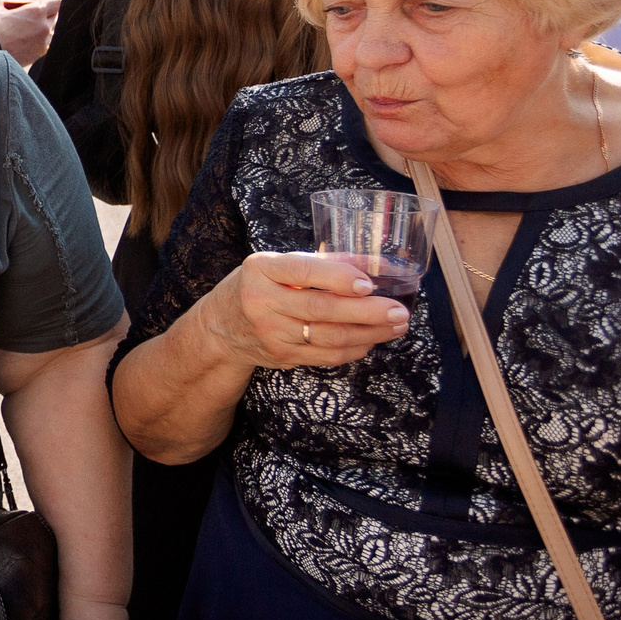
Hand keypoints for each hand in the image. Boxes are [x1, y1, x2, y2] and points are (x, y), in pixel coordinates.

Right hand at [0, 0, 59, 64]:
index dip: (56, 0)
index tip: (54, 0)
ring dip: (46, 27)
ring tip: (33, 28)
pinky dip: (41, 40)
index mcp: (36, 12)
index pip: (57, 2)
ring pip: (52, 31)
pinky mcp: (39, 54)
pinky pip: (46, 44)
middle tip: (40, 13)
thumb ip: (4, 0)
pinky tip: (30, 39)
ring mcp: (43, 42)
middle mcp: (44, 27)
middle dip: (50, 13)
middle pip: (56, 16)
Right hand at [204, 252, 409, 370]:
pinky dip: (354, 348)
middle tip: (399, 311)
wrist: (221, 328)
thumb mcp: (276, 265)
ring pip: (330, 336)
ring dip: (370, 333)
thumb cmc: (257, 287)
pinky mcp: (283, 356)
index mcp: (261, 270)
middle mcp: (262, 302)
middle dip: (367, 312)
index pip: (304, 271)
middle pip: (322, 309)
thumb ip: (320, 263)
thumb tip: (372, 263)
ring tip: (397, 325)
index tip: (369, 283)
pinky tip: (372, 339)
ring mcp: (272, 333)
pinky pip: (326, 355)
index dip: (338, 277)